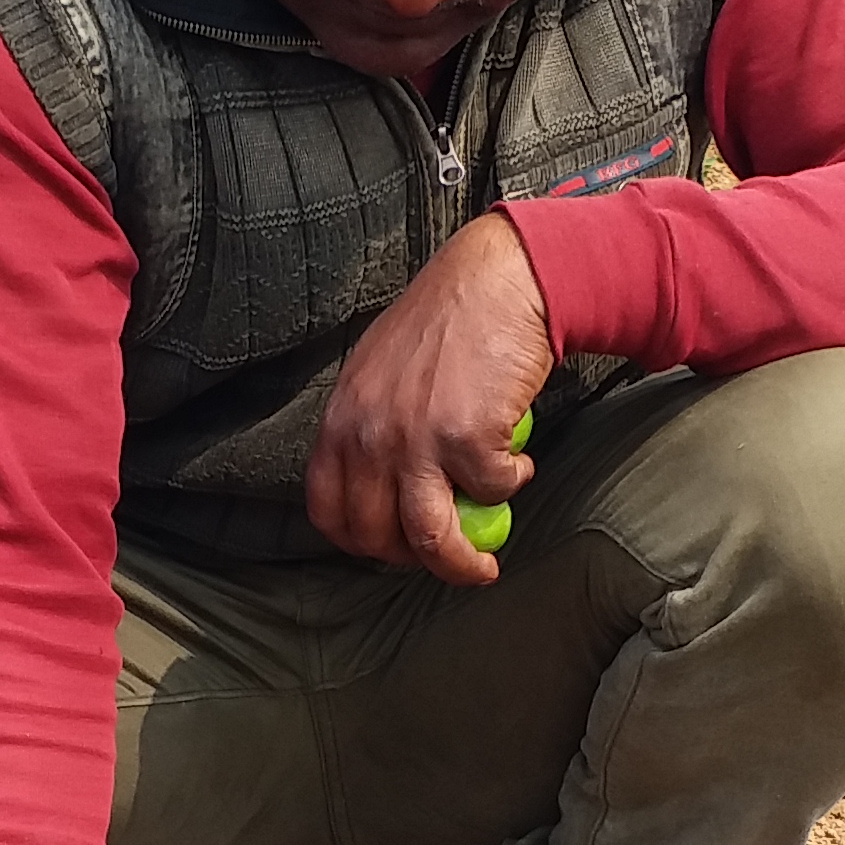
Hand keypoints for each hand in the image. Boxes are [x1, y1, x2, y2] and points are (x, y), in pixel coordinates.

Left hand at [306, 213, 550, 582]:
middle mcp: (369, 434)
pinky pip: (491, 493)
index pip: (327, 509)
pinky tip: (518, 463)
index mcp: (341, 418)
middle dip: (413, 560)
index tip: (391, 544)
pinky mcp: (469, 439)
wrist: (498, 280)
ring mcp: (417, 440)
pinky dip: (511, 486)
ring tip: (483, 562)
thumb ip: (372, 426)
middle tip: (444, 553)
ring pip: (429, 540)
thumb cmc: (448, 319)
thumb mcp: (381, 373)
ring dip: (461, 564)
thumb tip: (383, 484)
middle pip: (374, 535)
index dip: (360, 539)